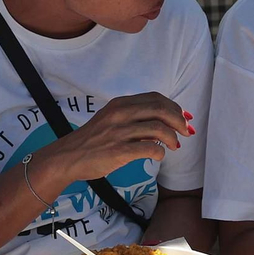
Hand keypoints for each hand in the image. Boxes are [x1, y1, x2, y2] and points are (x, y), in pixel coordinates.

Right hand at [50, 92, 191, 182]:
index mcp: (119, 104)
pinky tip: (159, 156)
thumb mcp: (110, 119)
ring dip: (172, 138)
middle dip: (179, 121)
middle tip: (186, 132)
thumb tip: (163, 123)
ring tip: (174, 146)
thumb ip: (133, 117)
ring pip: (158, 128)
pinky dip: (160, 152)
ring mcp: (119, 132)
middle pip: (160, 110)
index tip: (184, 118)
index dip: (175, 107)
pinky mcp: (118, 151)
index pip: (155, 98)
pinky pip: (149, 148)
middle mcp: (120, 114)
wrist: (67, 157)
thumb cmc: (92, 141)